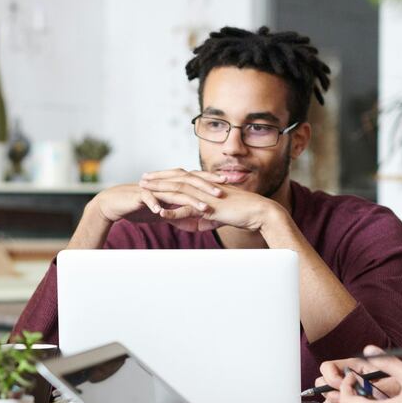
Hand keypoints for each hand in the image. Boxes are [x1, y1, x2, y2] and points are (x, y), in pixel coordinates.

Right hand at [89, 171, 224, 231]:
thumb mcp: (162, 213)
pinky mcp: (139, 195)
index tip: (228, 184)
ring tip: (202, 208)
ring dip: (188, 200)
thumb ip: (178, 215)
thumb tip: (194, 224)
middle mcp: (164, 182)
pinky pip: (148, 198)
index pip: (194, 179)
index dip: (210, 180)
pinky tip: (163, 212)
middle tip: (222, 194)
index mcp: (170, 183)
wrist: (114, 204)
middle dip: (206, 187)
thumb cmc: (138, 207)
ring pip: (172, 191)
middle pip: (188, 182)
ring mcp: (152, 188)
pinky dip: (156, 204)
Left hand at [138, 170, 279, 232]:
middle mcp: (204, 188)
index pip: (182, 177)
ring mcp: (206, 196)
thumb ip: (206, 219)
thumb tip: (197, 225)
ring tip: (145, 191)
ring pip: (179, 191)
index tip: (153, 176)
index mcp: (206, 186)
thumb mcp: (219, 217)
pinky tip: (161, 214)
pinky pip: (189, 210)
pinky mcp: (210, 208)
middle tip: (142, 179)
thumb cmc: (243, 213)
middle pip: (176, 180)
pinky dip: (174, 212)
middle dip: (158, 179)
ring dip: (160, 191)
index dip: (167, 176)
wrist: (259, 212)